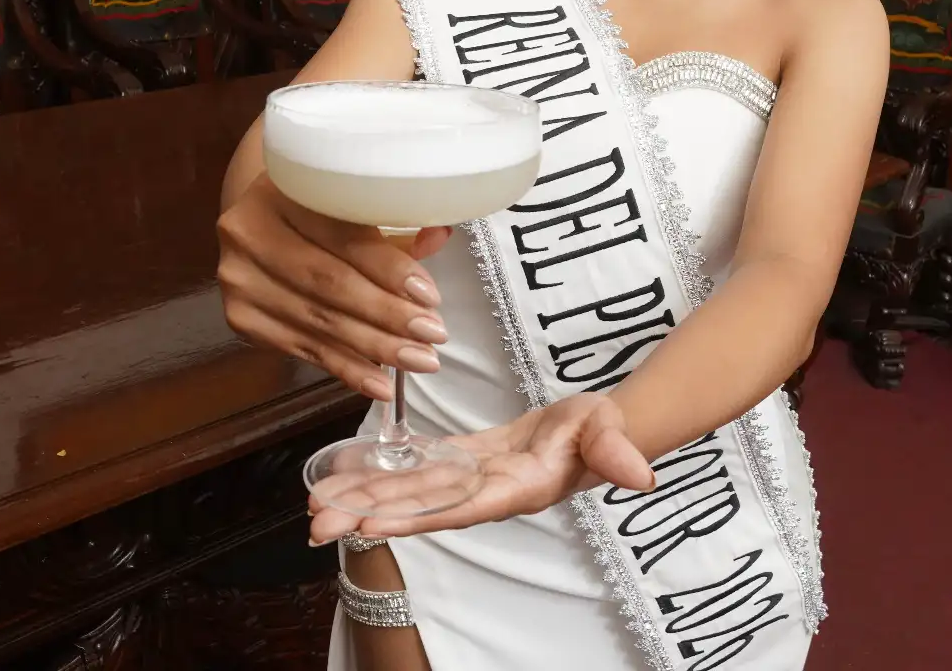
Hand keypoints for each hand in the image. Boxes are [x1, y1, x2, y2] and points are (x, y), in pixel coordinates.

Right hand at [217, 171, 450, 400]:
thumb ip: (395, 222)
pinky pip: (303, 348)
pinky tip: (380, 383)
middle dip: (388, 315)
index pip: (342, 236)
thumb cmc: (318, 209)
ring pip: (319, 321)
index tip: (430, 296)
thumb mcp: (352, 203)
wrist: (261, 221)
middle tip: (433, 335)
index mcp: (282, 188)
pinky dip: (346, 368)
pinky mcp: (241, 317)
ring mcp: (241, 278)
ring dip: (375, 347)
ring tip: (419, 360)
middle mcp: (250, 231)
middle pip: (329, 283)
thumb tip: (440, 235)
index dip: (388, 268)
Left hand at [306, 394, 654, 542]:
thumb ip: (616, 452)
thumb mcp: (610, 433)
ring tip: (313, 505)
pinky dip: (379, 471)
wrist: (598, 427)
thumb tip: (638, 475)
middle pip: (417, 507)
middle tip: (315, 524)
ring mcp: (468, 479)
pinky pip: (413, 469)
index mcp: (513, 489)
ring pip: (407, 490)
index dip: (411, 516)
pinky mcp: (461, 461)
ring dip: (360, 498)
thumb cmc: (603, 430)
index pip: (456, 507)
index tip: (367, 523)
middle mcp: (482, 492)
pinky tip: (343, 474)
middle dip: (366, 514)